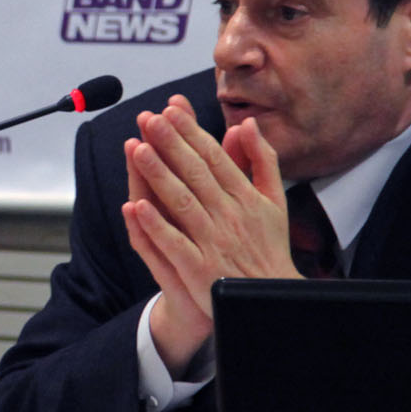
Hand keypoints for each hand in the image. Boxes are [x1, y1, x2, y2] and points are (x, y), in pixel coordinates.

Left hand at [121, 98, 296, 375]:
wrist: (271, 301)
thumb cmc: (268, 247)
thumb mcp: (274, 201)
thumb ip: (262, 161)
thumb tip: (247, 124)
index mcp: (246, 197)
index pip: (214, 157)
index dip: (191, 132)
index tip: (171, 110)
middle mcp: (230, 216)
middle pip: (195, 174)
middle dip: (171, 144)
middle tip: (148, 119)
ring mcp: (214, 242)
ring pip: (182, 203)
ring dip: (159, 175)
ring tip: (137, 150)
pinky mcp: (200, 269)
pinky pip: (174, 244)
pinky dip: (156, 226)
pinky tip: (135, 207)